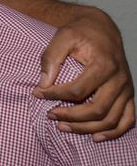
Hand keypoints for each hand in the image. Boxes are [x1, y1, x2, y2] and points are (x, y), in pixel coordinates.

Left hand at [33, 6, 134, 140]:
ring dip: (86, 128)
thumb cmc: (80, 32)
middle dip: (70, 116)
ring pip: (111, 120)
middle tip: (50, 115)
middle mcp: (119, 79)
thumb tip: (43, 83)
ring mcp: (126, 89)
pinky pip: (128, 120)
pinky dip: (114, 132)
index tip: (37, 93)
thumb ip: (51, 58)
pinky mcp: (129, 95)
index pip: (77, 90)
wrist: (102, 28)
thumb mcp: (63, 36)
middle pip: (97, 109)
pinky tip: (95, 137)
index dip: (55, 95)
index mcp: (104, 65)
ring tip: (63, 127)